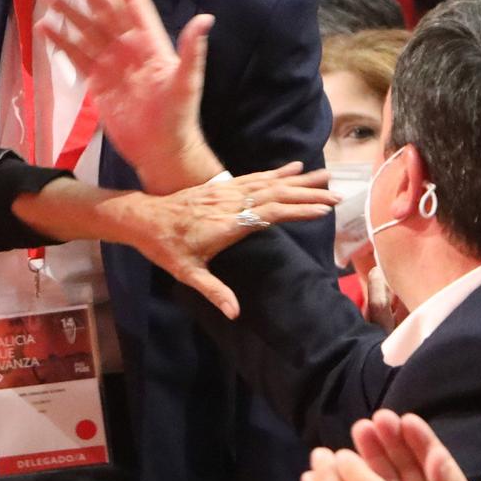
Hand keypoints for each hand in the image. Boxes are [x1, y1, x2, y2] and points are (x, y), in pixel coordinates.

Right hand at [38, 0, 215, 192]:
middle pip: (102, 9)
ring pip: (86, 29)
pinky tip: (44, 27)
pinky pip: (77, 56)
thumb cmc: (177, 117)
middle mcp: (129, 46)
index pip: (131, 1)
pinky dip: (61, 41)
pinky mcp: (98, 82)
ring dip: (67, 10)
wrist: (160, 151)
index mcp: (150, 41)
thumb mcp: (186, 84)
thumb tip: (205, 18)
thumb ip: (192, 51)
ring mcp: (112, 63)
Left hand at [92, 163, 337, 318]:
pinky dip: (277, 172)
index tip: (322, 209)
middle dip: (308, 193)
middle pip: (275, 194)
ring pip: (268, 182)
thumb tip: (234, 312)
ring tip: (327, 175)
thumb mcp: (187, 273)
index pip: (268, 213)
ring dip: (299, 179)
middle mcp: (229, 203)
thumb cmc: (165, 248)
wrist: (142, 218)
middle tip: (338, 194)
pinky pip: (254, 176)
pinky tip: (295, 167)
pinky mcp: (221, 187)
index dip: (296, 210)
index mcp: (225, 224)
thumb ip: (213, 291)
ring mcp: (226, 192)